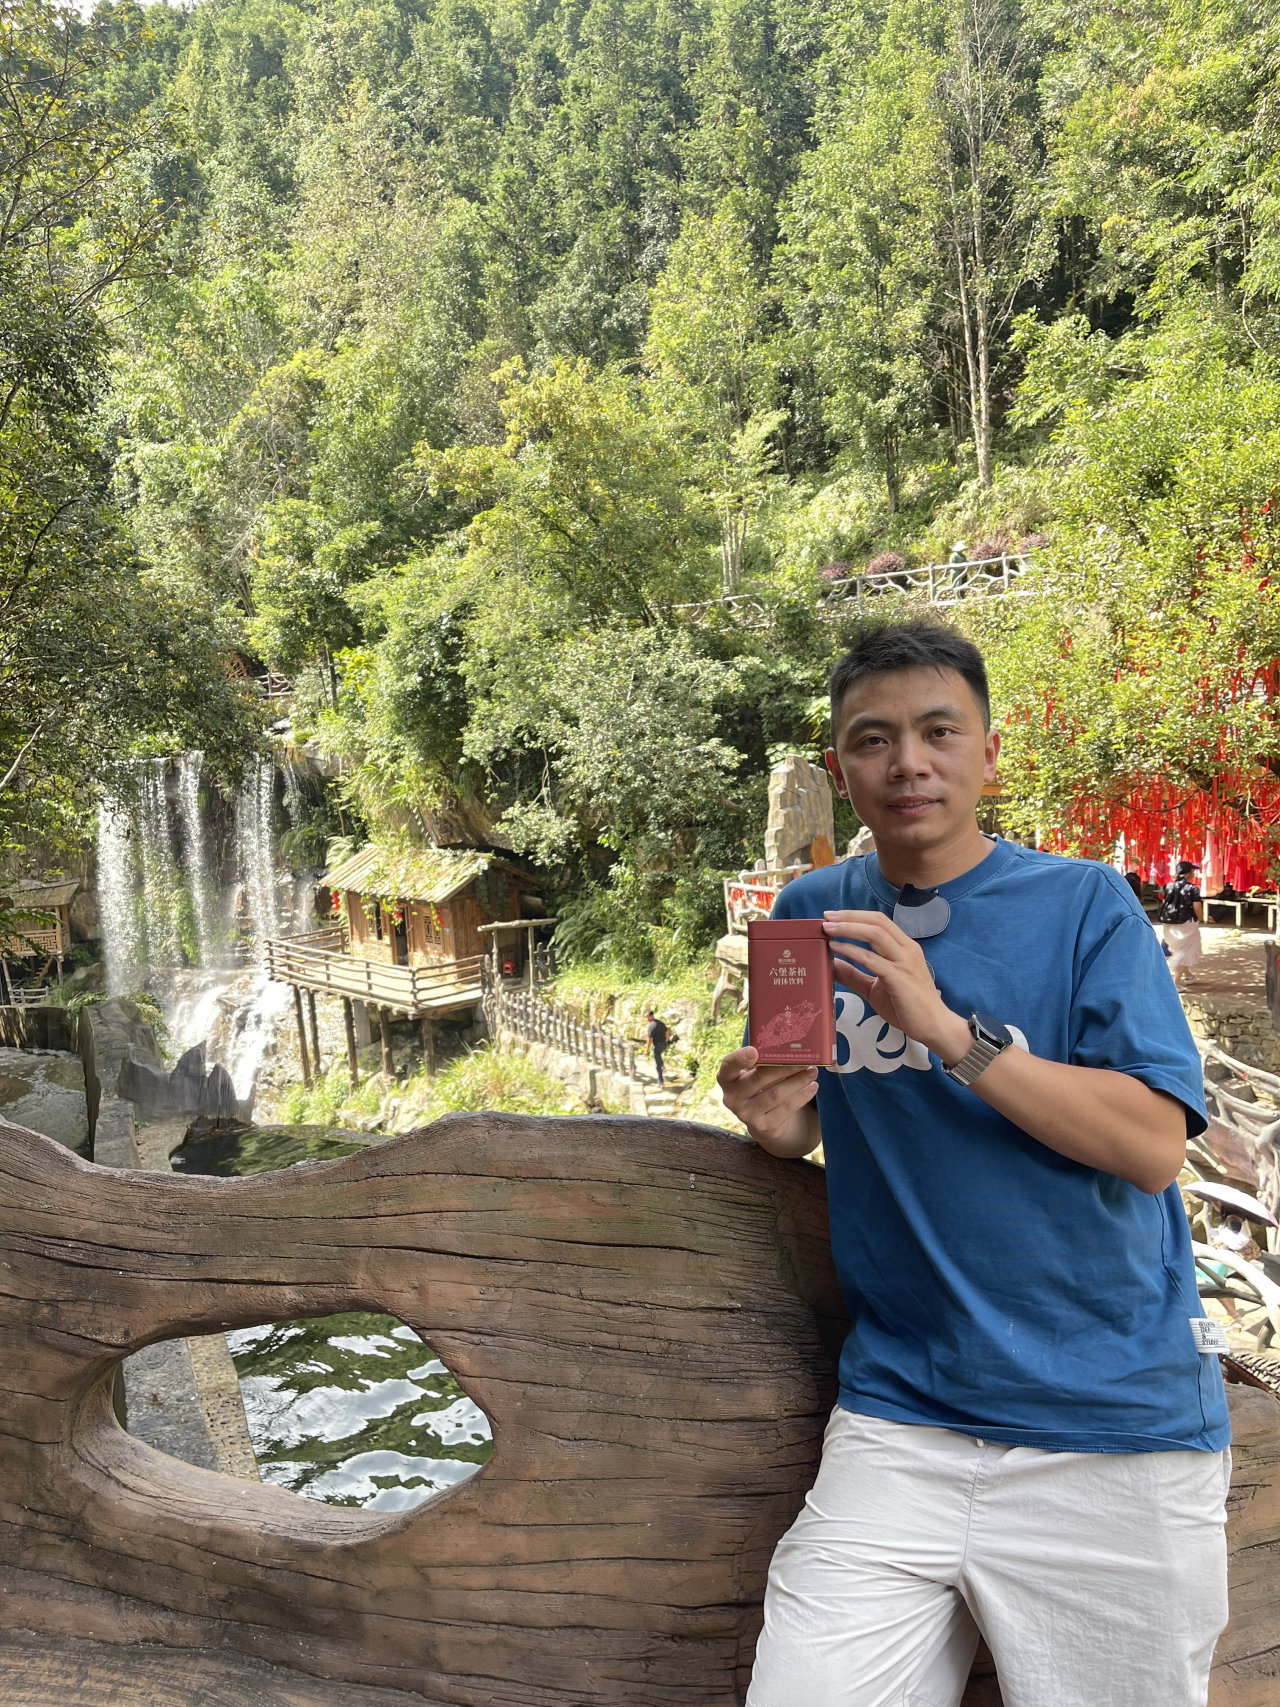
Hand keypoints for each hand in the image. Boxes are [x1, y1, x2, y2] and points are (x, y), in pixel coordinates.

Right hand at [716, 1046, 819, 1156]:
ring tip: (812, 1071)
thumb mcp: (751, 1073)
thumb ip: (760, 1061)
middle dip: (784, 1067)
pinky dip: (802, 1096)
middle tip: (804, 1059)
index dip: (739, 1058)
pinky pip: (786, 1108)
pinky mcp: (763, 1127)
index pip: (728, 1066)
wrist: (762, 1120)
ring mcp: (746, 1114)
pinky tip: (812, 1087)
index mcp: (726, 1079)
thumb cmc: (758, 1086)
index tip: (754, 1051)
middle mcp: (732, 1097)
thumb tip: (788, 1047)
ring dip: (797, 1081)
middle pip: (759, 1079)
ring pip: (776, 1094)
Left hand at [822, 910, 969, 1062]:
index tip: (832, 915)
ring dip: (848, 928)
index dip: (855, 915)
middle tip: (826, 916)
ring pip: (875, 934)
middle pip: (877, 921)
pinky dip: (852, 951)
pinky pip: (872, 959)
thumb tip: (832, 965)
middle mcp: (907, 950)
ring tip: (828, 929)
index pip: (879, 921)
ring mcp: (905, 962)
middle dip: (849, 916)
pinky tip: (836, 949)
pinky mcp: (899, 978)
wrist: (934, 1027)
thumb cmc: (908, 1007)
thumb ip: (854, 975)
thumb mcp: (875, 987)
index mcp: (904, 948)